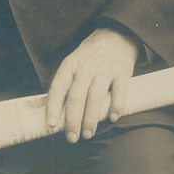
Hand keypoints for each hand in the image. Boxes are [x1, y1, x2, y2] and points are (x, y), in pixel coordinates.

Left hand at [46, 28, 138, 143]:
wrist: (116, 35)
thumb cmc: (90, 56)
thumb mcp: (73, 63)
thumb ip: (66, 84)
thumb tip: (54, 111)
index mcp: (70, 65)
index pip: (58, 87)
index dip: (53, 107)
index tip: (51, 125)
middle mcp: (86, 67)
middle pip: (76, 96)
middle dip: (73, 120)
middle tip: (72, 138)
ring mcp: (105, 69)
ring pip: (95, 97)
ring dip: (91, 118)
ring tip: (88, 134)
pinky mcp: (122, 71)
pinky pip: (119, 91)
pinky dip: (116, 106)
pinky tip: (112, 118)